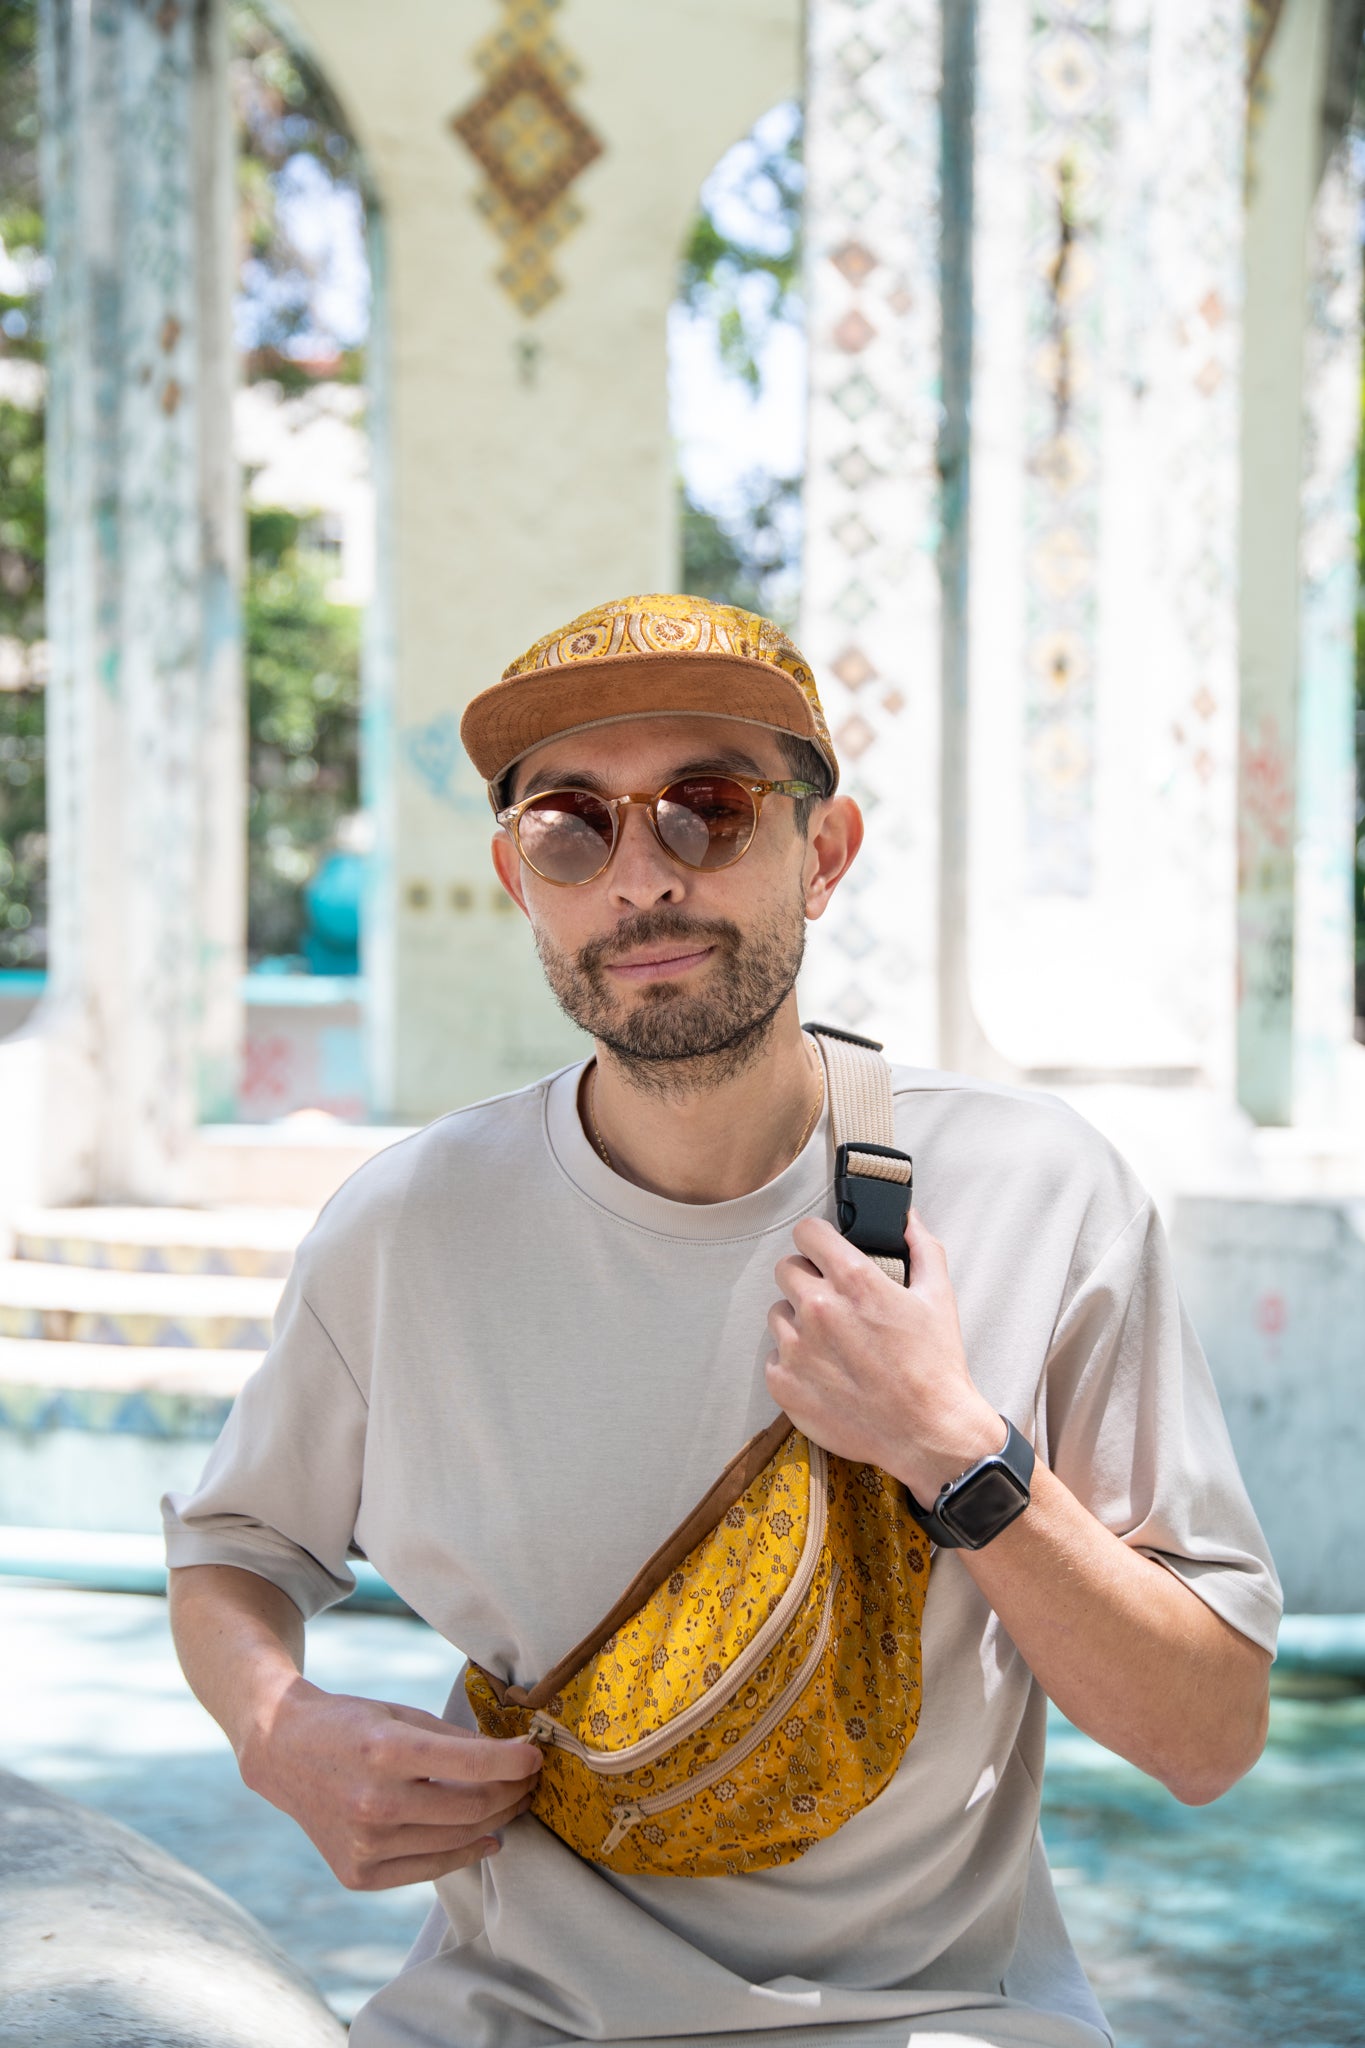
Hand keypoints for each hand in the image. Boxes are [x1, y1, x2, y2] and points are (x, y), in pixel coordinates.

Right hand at [239, 1680, 542, 1890]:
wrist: (285, 1753)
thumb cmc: (351, 1726)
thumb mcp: (402, 1714)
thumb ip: (456, 1739)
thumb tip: (514, 1756)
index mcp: (385, 1751)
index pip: (471, 1763)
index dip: (514, 1761)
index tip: (537, 1756)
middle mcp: (373, 1803)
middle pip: (472, 1808)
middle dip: (512, 1792)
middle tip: (530, 1779)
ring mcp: (364, 1845)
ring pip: (458, 1840)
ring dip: (497, 1820)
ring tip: (513, 1802)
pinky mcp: (359, 1874)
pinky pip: (430, 1867)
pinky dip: (466, 1852)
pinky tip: (488, 1837)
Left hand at [766, 1207, 1002, 1502]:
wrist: (929, 1434)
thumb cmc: (935, 1366)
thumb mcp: (939, 1297)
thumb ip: (923, 1249)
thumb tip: (909, 1220)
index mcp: (853, 1281)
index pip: (807, 1232)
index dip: (817, 1239)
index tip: (824, 1251)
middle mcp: (818, 1309)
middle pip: (786, 1269)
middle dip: (808, 1279)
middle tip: (833, 1302)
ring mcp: (797, 1348)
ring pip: (777, 1313)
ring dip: (798, 1322)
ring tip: (831, 1343)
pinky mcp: (784, 1384)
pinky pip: (774, 1357)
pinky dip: (794, 1362)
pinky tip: (825, 1373)